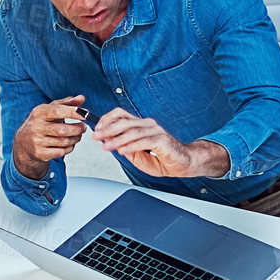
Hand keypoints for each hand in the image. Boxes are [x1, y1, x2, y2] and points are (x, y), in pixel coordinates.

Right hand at [12, 95, 88, 178]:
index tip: (85, 114)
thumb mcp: (51, 109)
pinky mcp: (40, 153)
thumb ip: (67, 103)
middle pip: (62, 130)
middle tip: (84, 127)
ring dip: (75, 138)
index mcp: (39, 112)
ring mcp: (37, 141)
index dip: (73, 113)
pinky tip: (70, 143)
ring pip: (64, 142)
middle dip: (77, 129)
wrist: (24, 142)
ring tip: (78, 135)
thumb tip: (81, 98)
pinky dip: (70, 148)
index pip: (57, 111)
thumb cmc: (42, 122)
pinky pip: (61, 152)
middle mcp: (36, 127)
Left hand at [92, 109, 227, 178]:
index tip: (97, 129)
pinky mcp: (162, 140)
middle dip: (108, 129)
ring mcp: (156, 131)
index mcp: (141, 125)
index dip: (107, 120)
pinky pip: (145, 141)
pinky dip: (132, 146)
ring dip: (117, 139)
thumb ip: (124, 147)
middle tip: (97, 136)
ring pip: (133, 131)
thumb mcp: (136, 155)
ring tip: (107, 146)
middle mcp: (148, 125)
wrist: (182, 163)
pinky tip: (123, 151)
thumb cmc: (162, 158)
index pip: (121, 115)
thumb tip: (107, 142)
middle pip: (125, 122)